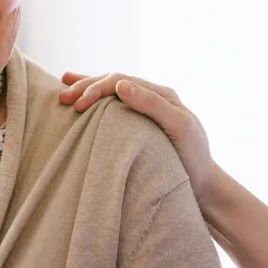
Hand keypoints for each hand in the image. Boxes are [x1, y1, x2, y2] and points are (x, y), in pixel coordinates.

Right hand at [59, 71, 218, 206]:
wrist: (204, 186)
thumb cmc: (193, 158)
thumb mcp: (179, 128)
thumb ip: (152, 104)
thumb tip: (120, 85)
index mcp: (161, 94)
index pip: (120, 80)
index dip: (96, 88)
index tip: (77, 104)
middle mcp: (152, 97)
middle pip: (112, 83)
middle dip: (85, 87)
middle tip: (63, 97)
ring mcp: (145, 110)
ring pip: (110, 92)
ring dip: (87, 89)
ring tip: (63, 89)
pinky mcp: (139, 125)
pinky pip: (113, 107)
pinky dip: (96, 101)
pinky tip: (81, 100)